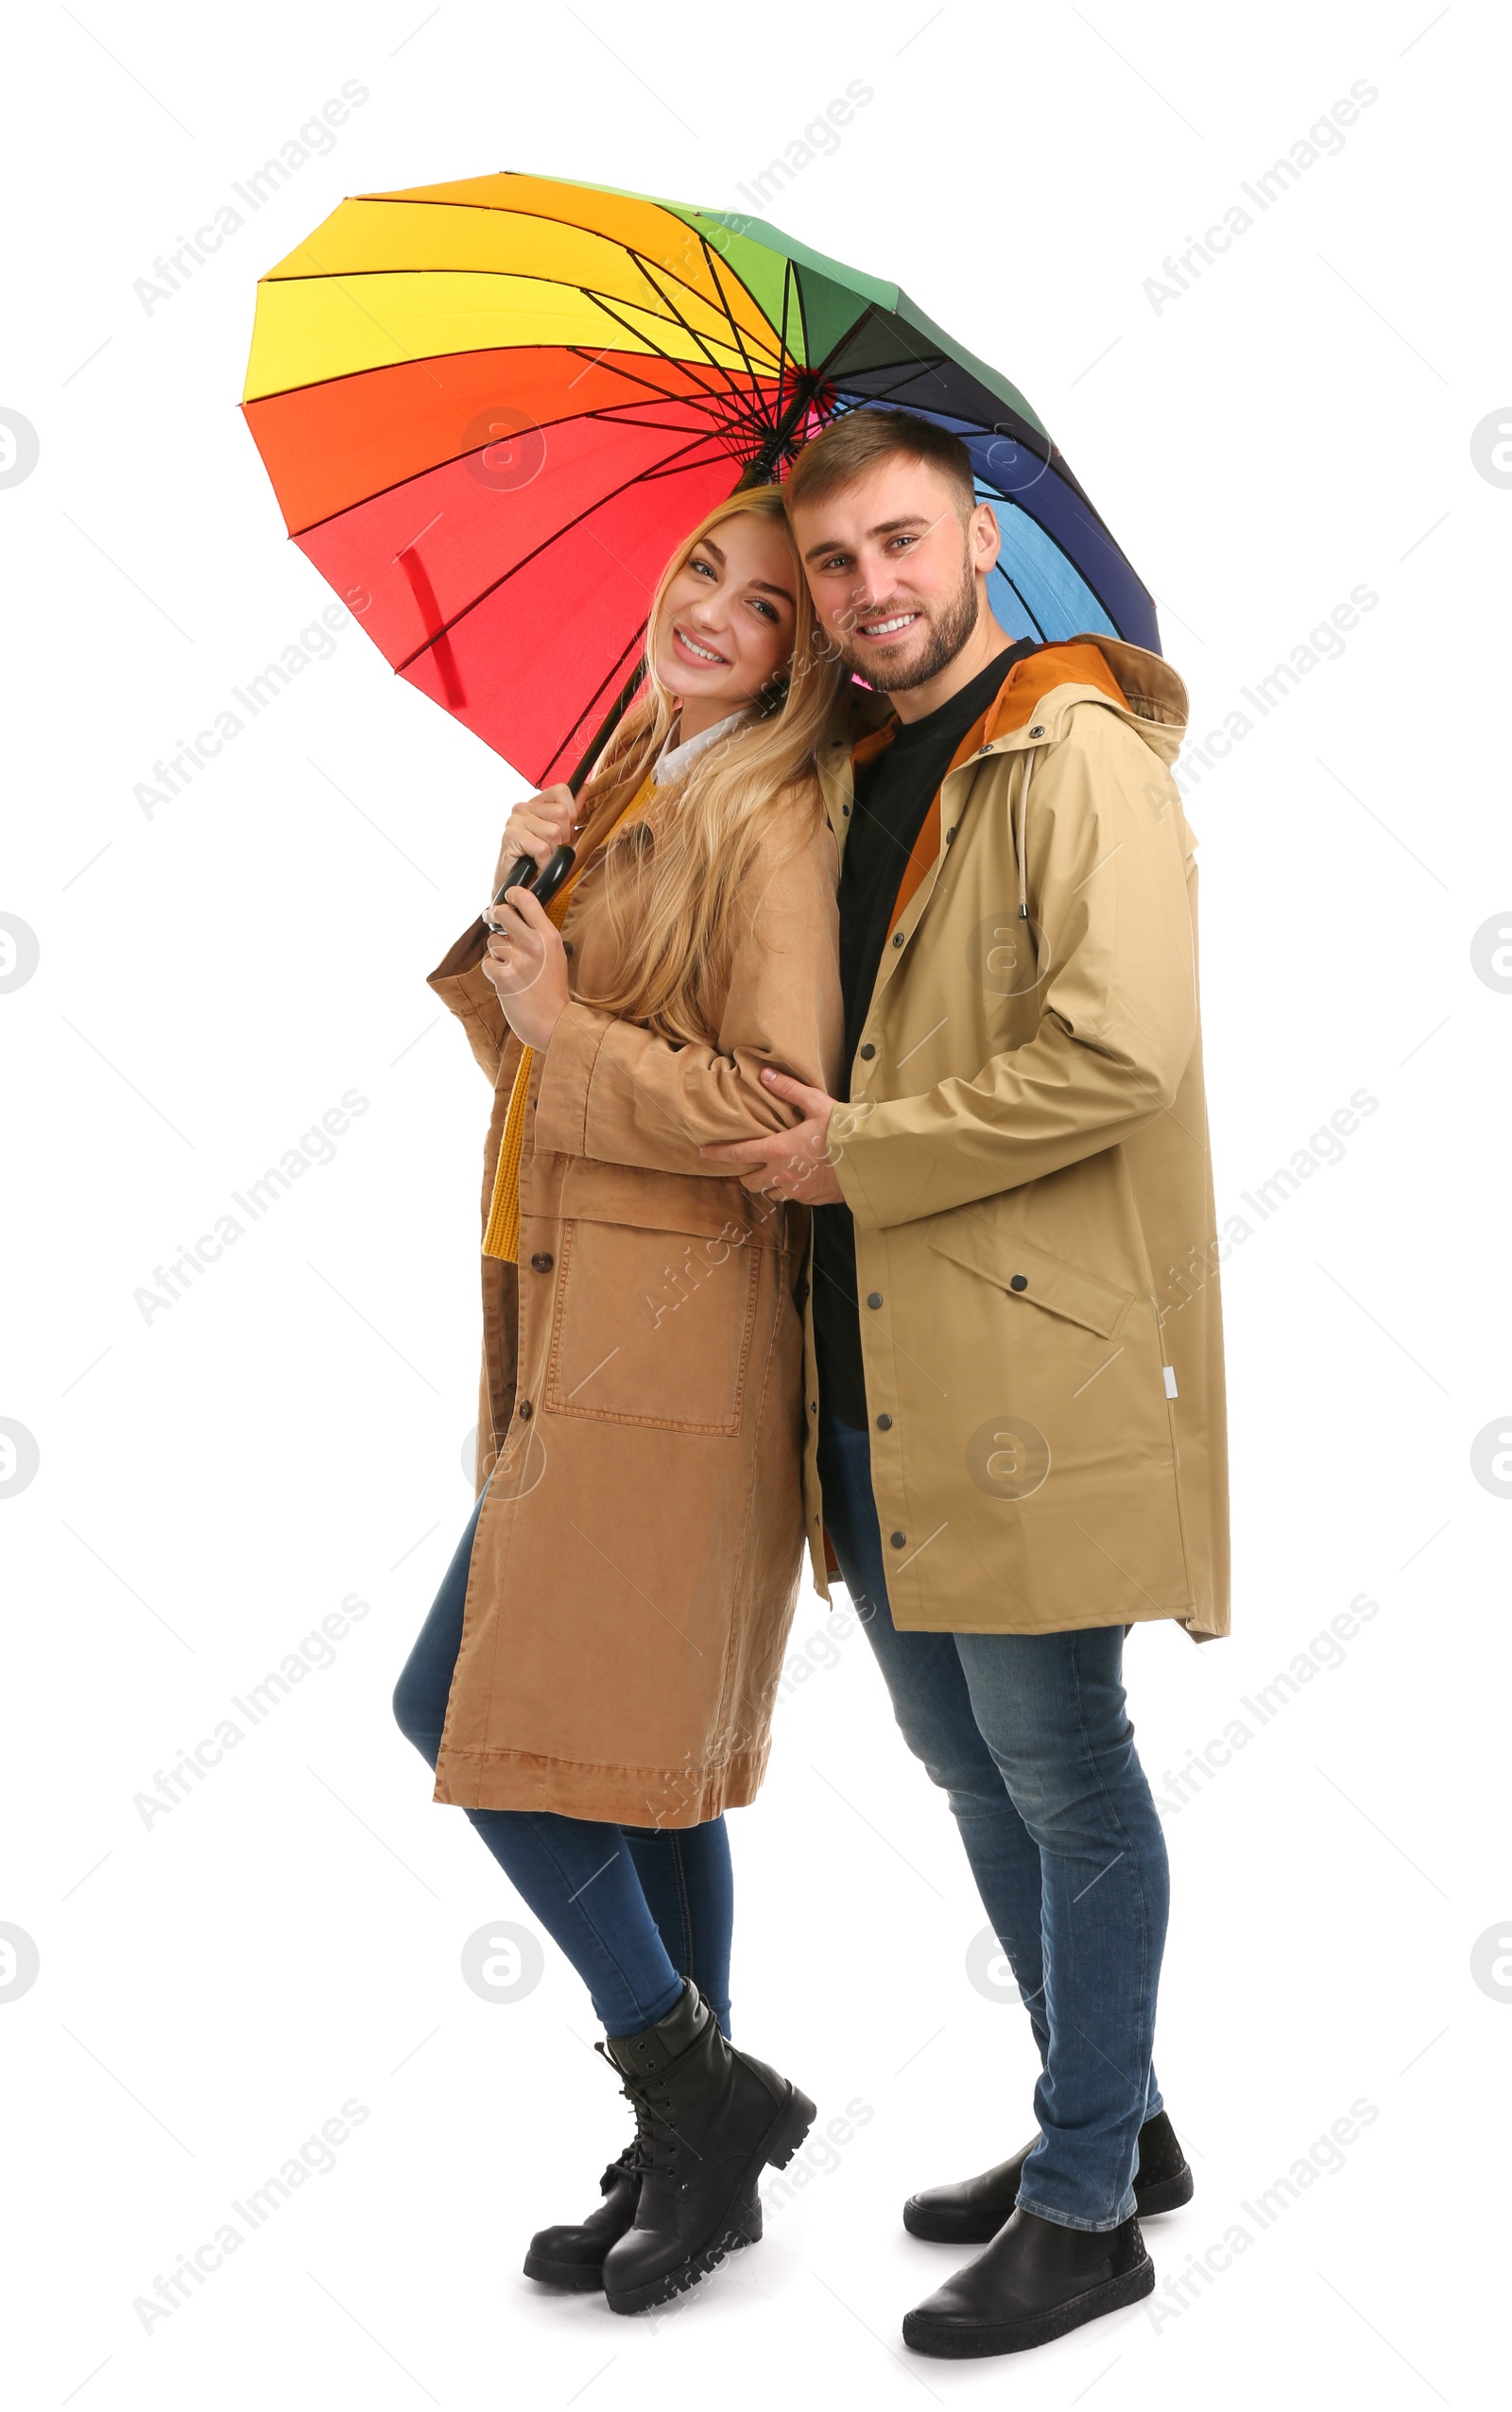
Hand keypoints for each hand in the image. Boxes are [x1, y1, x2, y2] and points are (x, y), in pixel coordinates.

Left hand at [479, 881, 569, 1050]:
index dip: (512, 893)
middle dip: (492, 914)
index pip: (527, 900)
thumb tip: (515, 918)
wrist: (552, 1022)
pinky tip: (506, 980)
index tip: (507, 896)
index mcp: (549, 936)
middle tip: (490, 918)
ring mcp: (517, 960)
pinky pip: (488, 963)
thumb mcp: (556, 956)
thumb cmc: (553, 991)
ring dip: (497, 951)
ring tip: (511, 966)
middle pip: (501, 912)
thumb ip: (539, 936)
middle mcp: (533, 944)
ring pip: (493, 941)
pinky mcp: (503, 976)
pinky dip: (493, 971)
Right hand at [493, 780, 576, 890]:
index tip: (563, 834)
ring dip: (552, 853)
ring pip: (553, 832)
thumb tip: (584, 787)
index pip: (562, 790)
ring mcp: (515, 821)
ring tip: (542, 859)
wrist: (516, 886)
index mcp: (536, 803)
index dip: (570, 816)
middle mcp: (523, 807)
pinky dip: (544, 863)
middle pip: (561, 813)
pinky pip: (542, 848)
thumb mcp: (561, 835)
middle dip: (562, 838)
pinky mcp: (510, 836)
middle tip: (550, 851)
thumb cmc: (538, 861)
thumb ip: (571, 811)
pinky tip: (536, 866)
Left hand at [698, 1067, 846, 1201]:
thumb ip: (788, 1089)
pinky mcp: (812, 1200)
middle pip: (751, 1183)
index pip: (738, 1153)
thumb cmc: (843, 1130)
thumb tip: (764, 1073)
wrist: (870, 1160)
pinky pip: (795, 1198)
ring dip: (771, 1185)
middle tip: (750, 1167)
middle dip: (747, 1176)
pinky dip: (793, 1190)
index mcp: (777, 1150)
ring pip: (772, 1194)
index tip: (704, 1152)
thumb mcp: (816, 1103)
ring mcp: (797, 1191)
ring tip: (778, 1173)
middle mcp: (782, 1174)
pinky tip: (802, 1179)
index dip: (718, 1153)